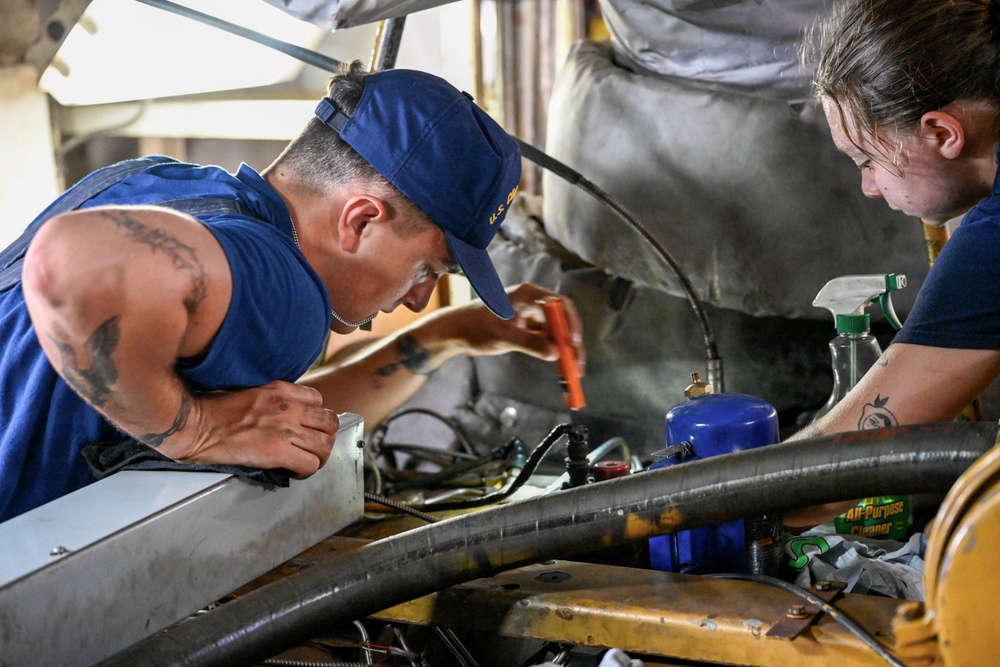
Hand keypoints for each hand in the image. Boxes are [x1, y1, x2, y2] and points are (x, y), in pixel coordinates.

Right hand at [158, 380, 339, 477]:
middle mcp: (289, 408)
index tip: (307, 427)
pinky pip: (310, 464)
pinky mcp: (278, 452)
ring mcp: (285, 430)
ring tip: (308, 462)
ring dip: (320, 456)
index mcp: (282, 390)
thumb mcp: (251, 390)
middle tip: (314, 447)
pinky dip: (307, 471)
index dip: (315, 416)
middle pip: (329, 422)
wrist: (196, 424)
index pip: (319, 400)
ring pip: (325, 445)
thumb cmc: (213, 408)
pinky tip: (296, 472)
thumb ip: (273, 398)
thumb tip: (282, 411)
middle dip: (326, 437)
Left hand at [453, 283, 585, 371]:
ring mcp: (532, 316)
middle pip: (562, 320)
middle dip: (571, 342)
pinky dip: (555, 354)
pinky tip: (561, 368)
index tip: (573, 342)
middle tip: (578, 363)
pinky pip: (548, 341)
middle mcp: (534, 303)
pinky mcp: (529, 329)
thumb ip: (528, 343)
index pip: (559, 304)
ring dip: (566, 351)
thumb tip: (553, 353)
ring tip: (573, 371)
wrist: (457, 332)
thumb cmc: (475, 326)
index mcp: (528, 294)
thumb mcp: (502, 336)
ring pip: (557, 333)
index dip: (570, 322)